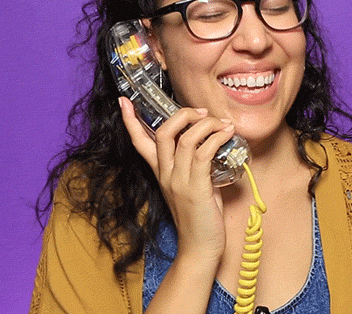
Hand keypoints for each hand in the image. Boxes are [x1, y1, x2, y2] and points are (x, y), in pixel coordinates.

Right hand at [119, 97, 234, 261]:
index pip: (140, 143)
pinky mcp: (196, 188)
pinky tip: (227, 135)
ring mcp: (179, 181)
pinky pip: (204, 153)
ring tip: (221, 123)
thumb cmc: (199, 218)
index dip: (131, 121)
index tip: (124, 102)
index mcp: (161, 173)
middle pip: (164, 133)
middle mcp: (166, 174)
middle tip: (202, 112)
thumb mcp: (192, 186)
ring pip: (185, 139)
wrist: (199, 249)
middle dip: (182, 114)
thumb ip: (196, 165)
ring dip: (206, 125)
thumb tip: (212, 146)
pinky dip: (217, 138)